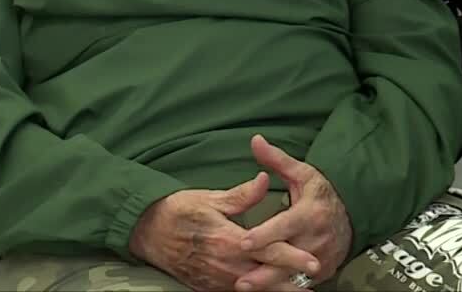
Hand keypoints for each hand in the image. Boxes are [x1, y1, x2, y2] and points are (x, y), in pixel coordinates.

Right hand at [131, 172, 320, 291]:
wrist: (146, 231)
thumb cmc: (176, 211)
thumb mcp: (208, 198)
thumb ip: (241, 195)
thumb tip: (265, 180)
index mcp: (228, 240)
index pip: (268, 250)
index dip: (293, 257)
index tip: (314, 261)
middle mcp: (226, 264)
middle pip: (267, 276)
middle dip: (293, 282)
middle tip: (314, 283)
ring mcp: (217, 279)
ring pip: (255, 289)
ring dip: (277, 290)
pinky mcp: (209, 287)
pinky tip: (268, 291)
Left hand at [236, 135, 352, 290]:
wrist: (352, 214)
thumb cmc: (322, 193)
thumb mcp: (302, 173)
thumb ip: (277, 160)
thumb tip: (256, 140)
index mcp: (309, 214)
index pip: (284, 226)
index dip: (264, 235)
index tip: (244, 242)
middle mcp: (315, 239)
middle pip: (286, 258)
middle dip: (263, 271)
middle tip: (240, 280)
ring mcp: (320, 257)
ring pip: (293, 275)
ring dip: (269, 283)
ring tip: (244, 287)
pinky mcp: (323, 272)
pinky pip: (300, 282)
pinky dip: (282, 287)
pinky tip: (262, 290)